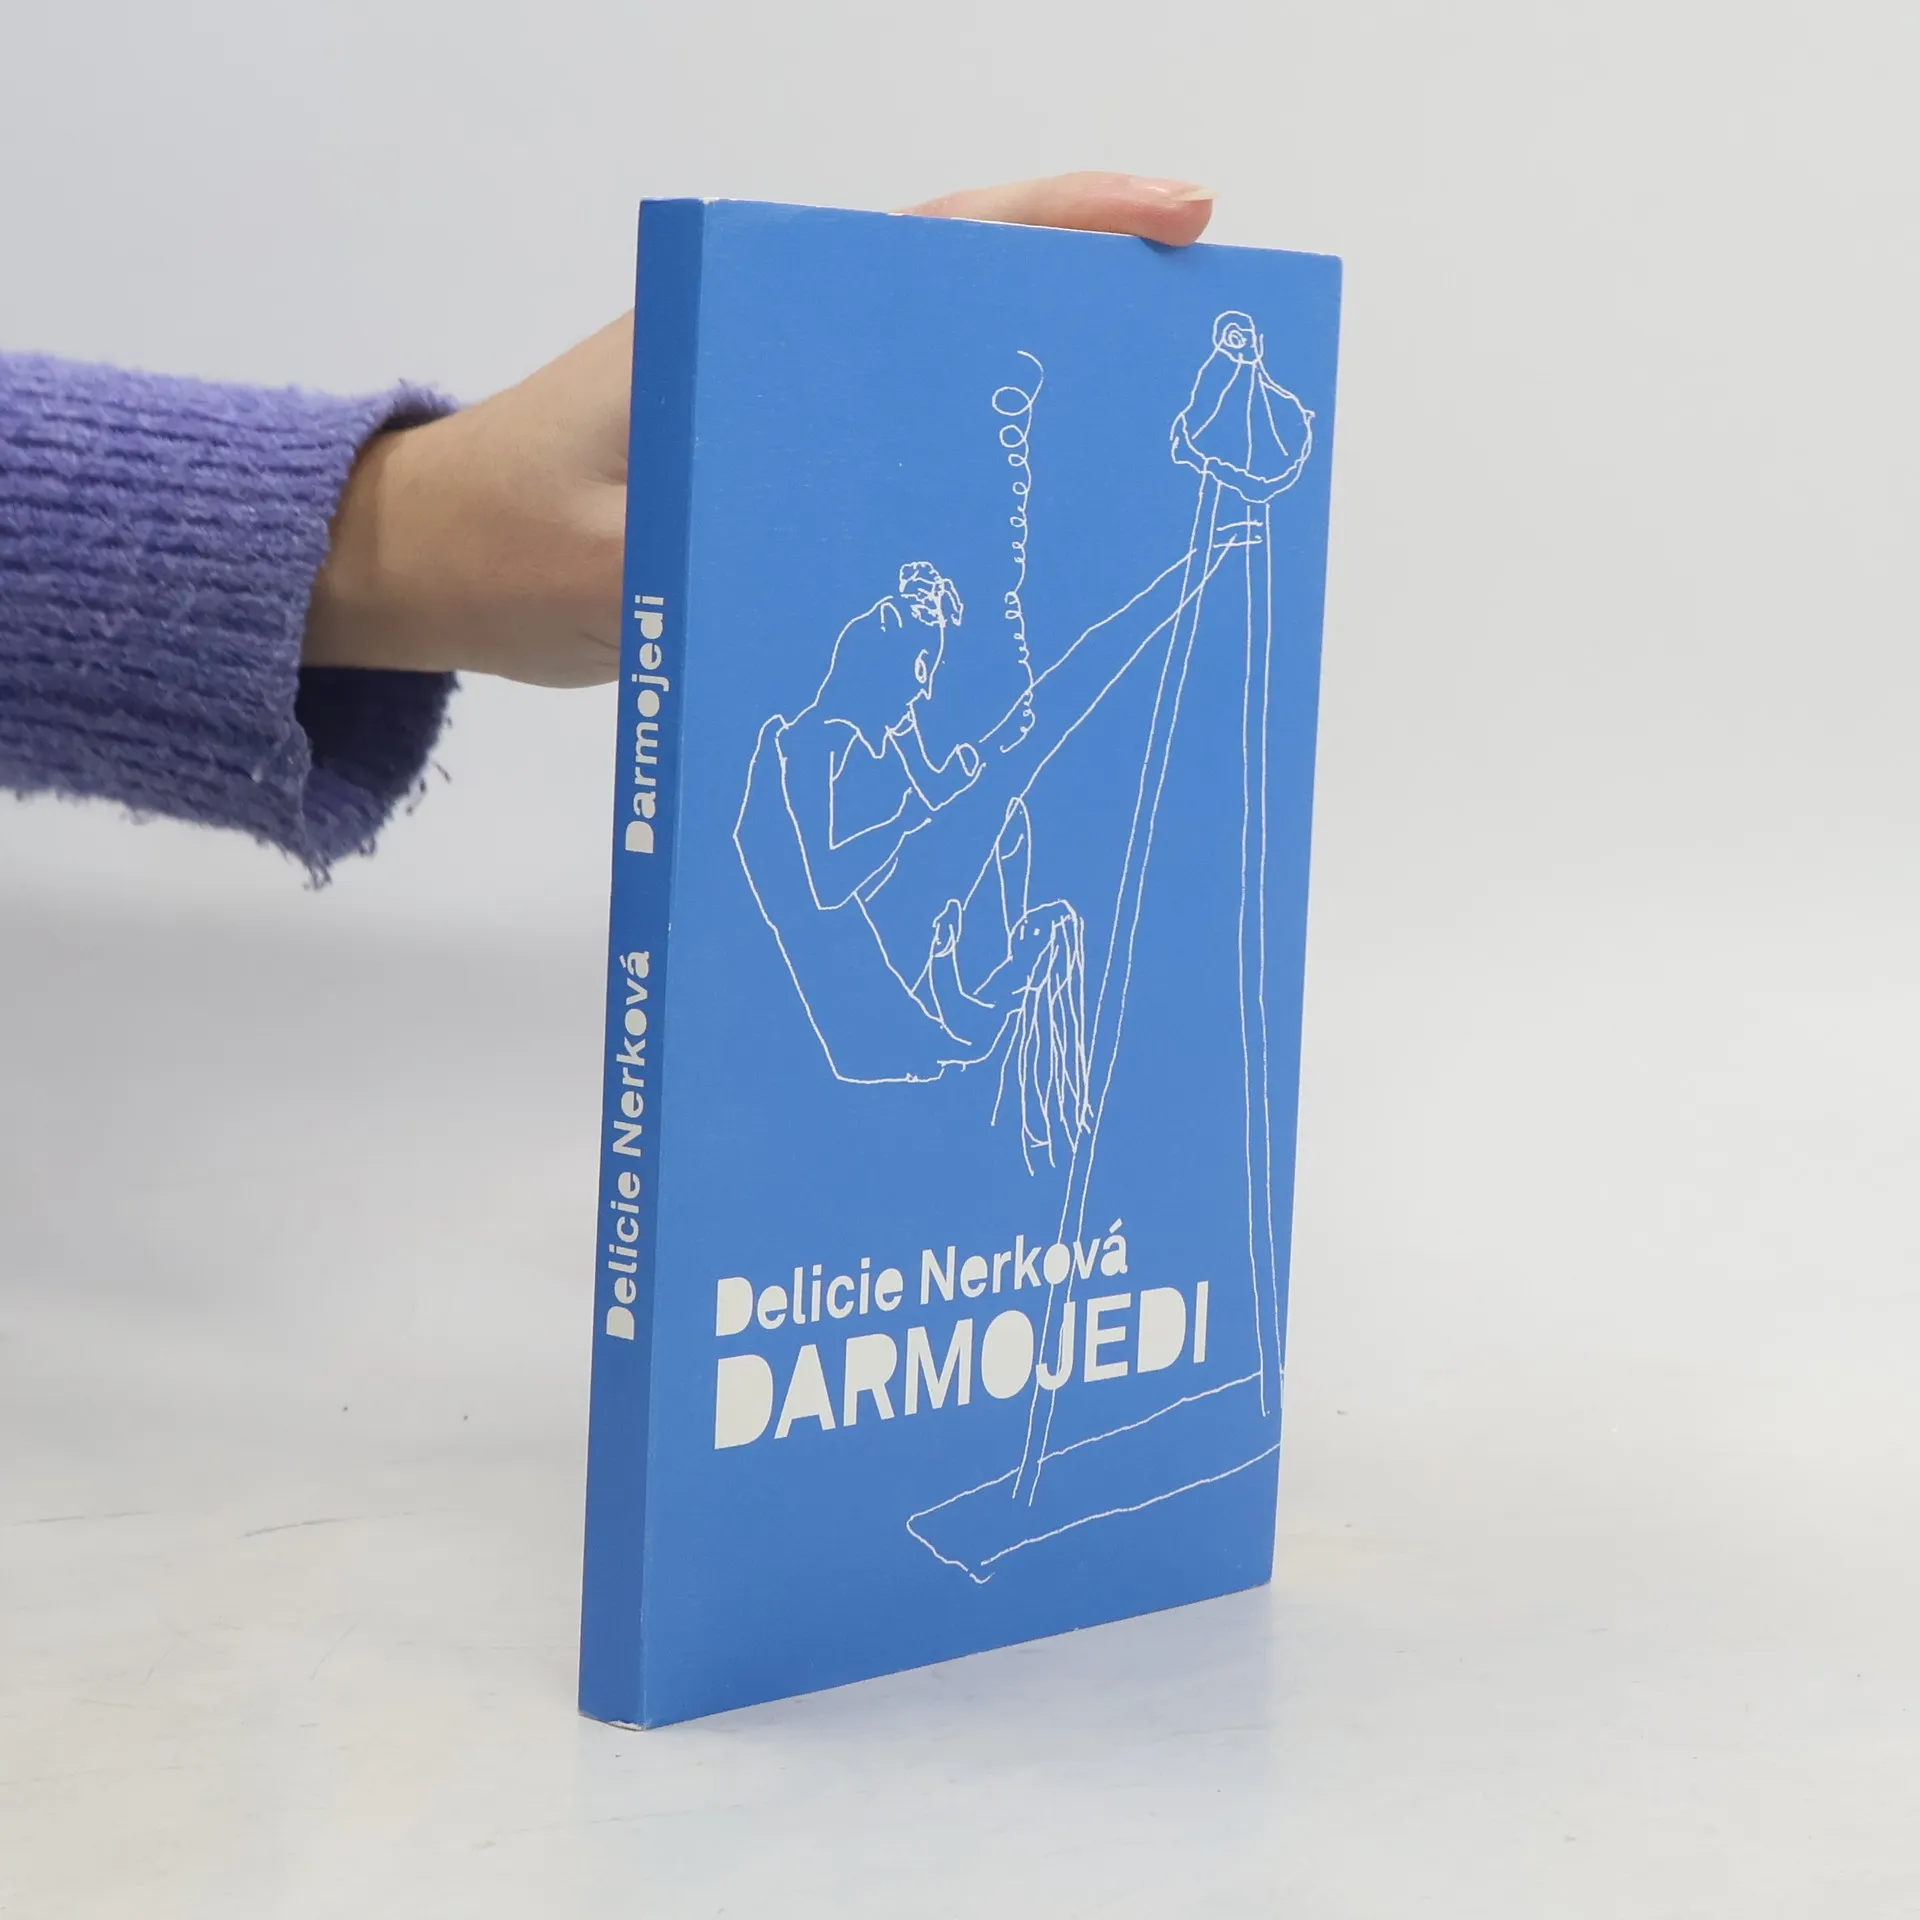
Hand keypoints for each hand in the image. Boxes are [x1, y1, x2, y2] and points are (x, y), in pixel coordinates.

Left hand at [303, 173, 1215, 686]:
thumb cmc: (496, 544)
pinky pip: (887, 476)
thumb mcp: (604, 562)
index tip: (1178, 218)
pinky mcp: (767, 489)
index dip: (1062, 223)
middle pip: (952, 308)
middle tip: (1196, 362)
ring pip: (928, 397)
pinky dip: (957, 500)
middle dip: (1080, 316)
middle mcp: (770, 354)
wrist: (424, 568)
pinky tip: (1014, 557)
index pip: (927, 243)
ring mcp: (773, 421)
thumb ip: (716, 564)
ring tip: (1135, 472)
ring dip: (1028, 422)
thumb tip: (857, 591)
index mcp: (738, 322)